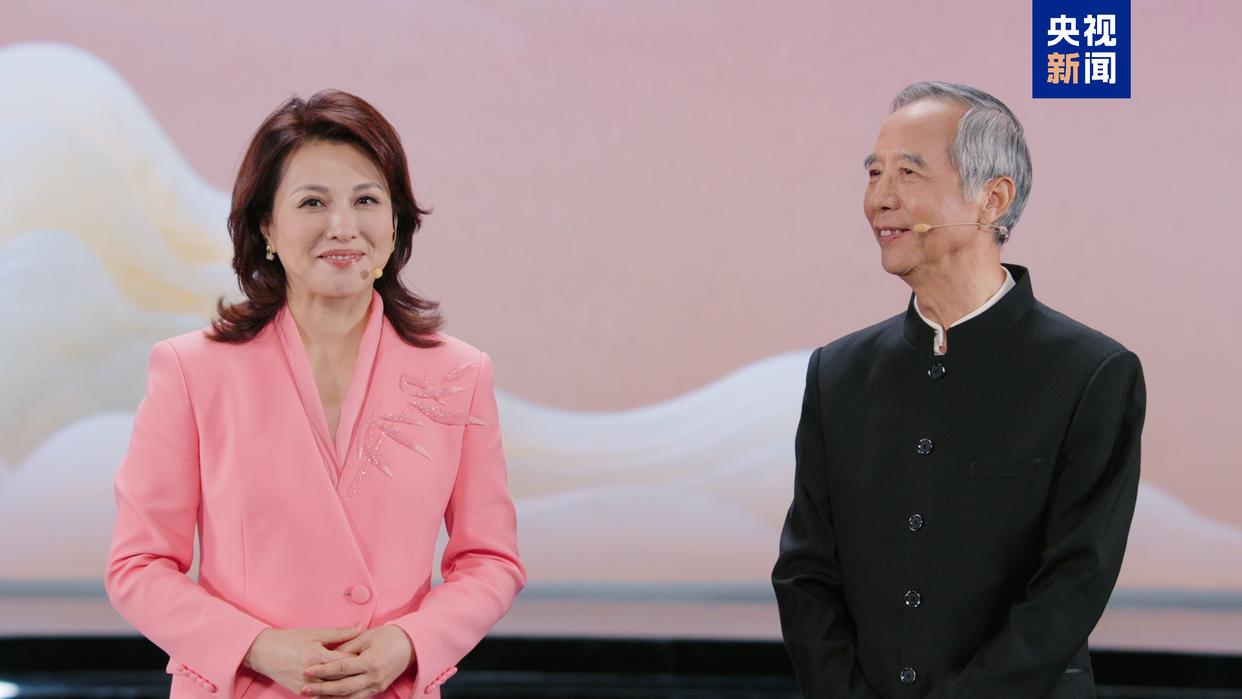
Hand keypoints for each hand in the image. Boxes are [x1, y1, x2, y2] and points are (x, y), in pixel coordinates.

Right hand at [243, 625, 361, 693]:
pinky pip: (319, 697)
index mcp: (317, 655)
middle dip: (356, 675)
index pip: (346, 661)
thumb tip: (360, 628)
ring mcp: (305, 685)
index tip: (372, 657)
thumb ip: (339, 633)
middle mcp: (312, 673)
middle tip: (369, 672)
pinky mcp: (299, 692)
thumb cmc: (288, 639)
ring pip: (331, 691)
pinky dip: (331, 696)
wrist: (262, 651)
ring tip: (359, 684)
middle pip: (341, 678)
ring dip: (345, 689)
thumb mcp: (314, 633)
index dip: (360, 660)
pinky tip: (341, 693)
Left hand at [300, 625, 414, 696]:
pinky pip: (357, 698)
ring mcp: (376, 686)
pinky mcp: (378, 690)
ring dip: (330, 698)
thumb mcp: (367, 636)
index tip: (307, 671)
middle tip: (305, 689)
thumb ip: (346, 646)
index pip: (341, 668)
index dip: (323, 670)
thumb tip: (328, 655)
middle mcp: (374, 677)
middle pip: (342, 687)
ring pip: (349, 697)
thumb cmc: (390, 637)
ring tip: (313, 697)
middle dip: (322, 689)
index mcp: (370, 662)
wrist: (412, 645)